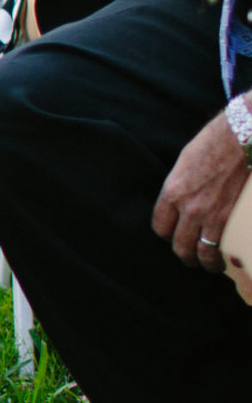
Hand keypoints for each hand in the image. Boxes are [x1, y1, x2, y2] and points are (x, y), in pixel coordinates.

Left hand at [153, 112, 251, 274]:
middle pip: (179, 245)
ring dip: (205, 262)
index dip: (166, 234)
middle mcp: (189, 208)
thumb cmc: (214, 143)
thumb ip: (181, 186)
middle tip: (191, 258)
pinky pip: (224, 247)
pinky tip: (228, 257)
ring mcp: (212, 216)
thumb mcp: (184, 164)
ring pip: (203, 252)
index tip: (173, 236)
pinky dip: (225, 256)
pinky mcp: (233, 218)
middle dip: (184, 255)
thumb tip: (182, 199)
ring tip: (210, 264)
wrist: (242, 138)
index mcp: (172, 192)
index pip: (160, 227)